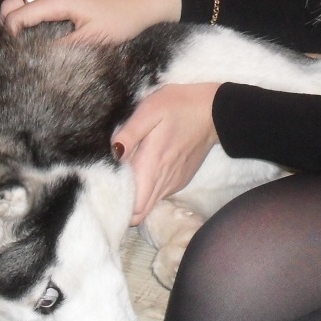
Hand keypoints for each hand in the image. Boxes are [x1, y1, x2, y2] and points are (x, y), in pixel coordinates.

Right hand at [0, 0, 180, 43]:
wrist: (144, 2)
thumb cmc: (121, 20)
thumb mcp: (92, 40)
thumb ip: (60, 48)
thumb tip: (33, 60)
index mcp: (57, 0)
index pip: (16, 17)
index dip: (8, 38)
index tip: (10, 59)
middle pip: (12, 4)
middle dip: (4, 26)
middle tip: (9, 51)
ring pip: (23, 1)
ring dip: (15, 20)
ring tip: (19, 46)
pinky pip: (36, 2)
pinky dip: (28, 16)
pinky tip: (35, 35)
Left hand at [113, 83, 220, 225]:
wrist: (214, 111)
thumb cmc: (179, 106)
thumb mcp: (150, 110)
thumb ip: (130, 133)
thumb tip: (113, 152)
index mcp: (153, 166)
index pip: (134, 207)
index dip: (119, 205)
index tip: (106, 191)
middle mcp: (164, 181)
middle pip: (140, 213)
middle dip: (124, 207)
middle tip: (111, 186)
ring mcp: (174, 183)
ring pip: (149, 205)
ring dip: (136, 198)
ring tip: (126, 176)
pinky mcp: (181, 180)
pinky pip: (160, 195)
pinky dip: (148, 190)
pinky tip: (144, 171)